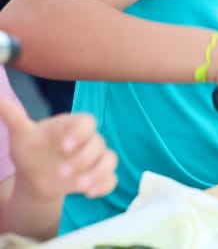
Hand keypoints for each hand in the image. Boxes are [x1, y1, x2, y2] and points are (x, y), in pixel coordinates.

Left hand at [0, 97, 117, 198]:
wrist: (35, 174)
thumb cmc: (31, 149)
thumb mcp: (21, 134)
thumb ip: (14, 117)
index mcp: (72, 126)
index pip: (87, 122)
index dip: (80, 133)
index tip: (64, 147)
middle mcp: (88, 140)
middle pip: (99, 143)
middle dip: (84, 159)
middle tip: (61, 173)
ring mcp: (95, 158)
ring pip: (110, 160)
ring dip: (97, 173)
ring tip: (79, 186)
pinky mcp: (98, 175)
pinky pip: (111, 179)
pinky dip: (104, 185)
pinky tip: (88, 193)